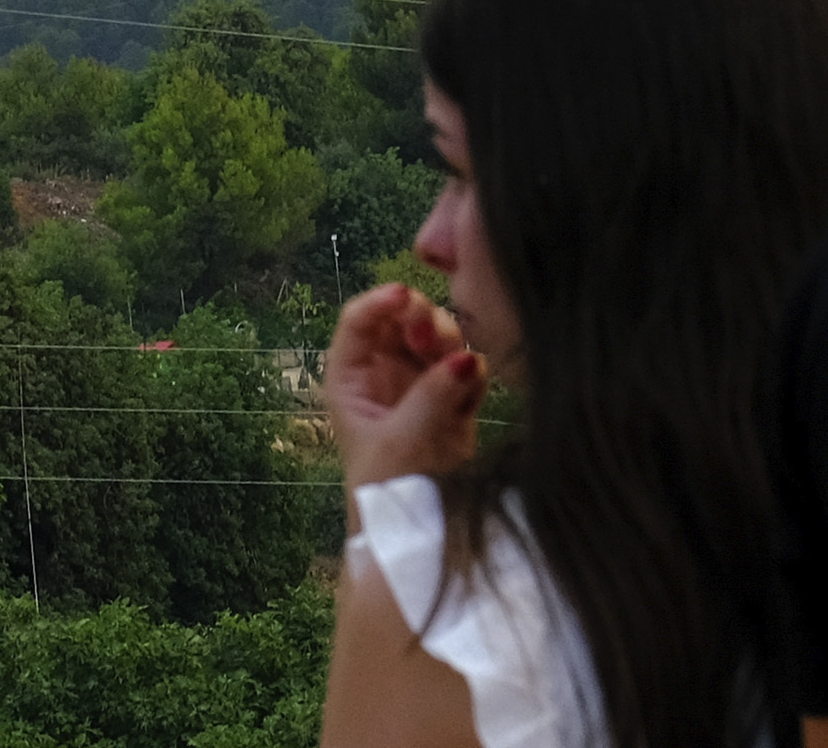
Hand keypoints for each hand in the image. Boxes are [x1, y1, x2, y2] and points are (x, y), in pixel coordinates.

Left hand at [323, 279, 482, 488]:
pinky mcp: (453, 403)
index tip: (405, 295)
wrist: (412, 532)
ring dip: (452, 342)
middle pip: (405, 321)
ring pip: (440, 341)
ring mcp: (420, 385)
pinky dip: (474, 373)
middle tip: (434, 336)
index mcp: (352, 375)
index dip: (380, 301)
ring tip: (460, 365)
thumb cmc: (384, 488)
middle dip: (423, 318)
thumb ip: (431, 397)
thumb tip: (468, 359)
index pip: (360, 320)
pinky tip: (474, 392)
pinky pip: (468, 372)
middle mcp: (385, 372)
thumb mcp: (400, 441)